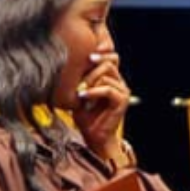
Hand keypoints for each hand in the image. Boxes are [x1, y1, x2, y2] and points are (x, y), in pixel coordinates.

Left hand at [74, 51, 132, 165]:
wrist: (94, 136)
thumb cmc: (85, 115)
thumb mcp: (79, 91)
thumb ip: (80, 76)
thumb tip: (66, 58)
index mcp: (111, 77)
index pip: (110, 56)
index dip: (99, 53)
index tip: (83, 58)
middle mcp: (120, 82)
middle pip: (109, 61)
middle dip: (91, 69)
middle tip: (80, 81)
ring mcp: (123, 91)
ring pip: (107, 73)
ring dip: (90, 81)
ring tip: (81, 92)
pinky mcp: (122, 101)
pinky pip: (107, 88)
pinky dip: (93, 92)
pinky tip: (83, 96)